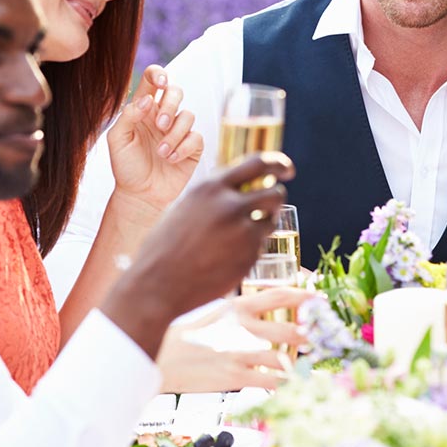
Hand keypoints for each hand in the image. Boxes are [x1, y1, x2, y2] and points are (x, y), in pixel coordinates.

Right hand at [104, 153, 293, 354]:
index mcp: (210, 187)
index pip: (257, 163)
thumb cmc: (165, 246)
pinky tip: (227, 257)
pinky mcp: (249, 256)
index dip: (278, 163)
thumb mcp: (184, 207)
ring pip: (272, 220)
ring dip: (264, 225)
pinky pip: (261, 245)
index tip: (287, 170)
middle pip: (275, 193)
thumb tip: (240, 187)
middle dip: (276, 198)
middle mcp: (230, 204)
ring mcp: (243, 231)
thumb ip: (212, 195)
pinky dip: (251, 249)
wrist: (158, 284)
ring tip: (238, 236)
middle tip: (271, 206)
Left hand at [107, 66, 202, 210]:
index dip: (158, 74)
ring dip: (174, 134)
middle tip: (159, 126)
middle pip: (176, 91)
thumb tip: (146, 101)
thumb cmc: (126, 167)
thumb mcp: (117, 140)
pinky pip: (196, 137)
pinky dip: (183, 148)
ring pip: (187, 115)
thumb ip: (128, 116)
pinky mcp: (192, 147)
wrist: (140, 195)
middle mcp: (163, 116)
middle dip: (170, 105)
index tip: (160, 83)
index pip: (153, 80)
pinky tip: (170, 159)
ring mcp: (178, 131)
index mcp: (144, 109)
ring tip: (160, 152)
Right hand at [157, 289, 309, 391]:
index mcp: (237, 305)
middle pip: (290, 331)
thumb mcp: (213, 313)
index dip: (304, 297)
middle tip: (323, 339)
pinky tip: (294, 386)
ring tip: (312, 365)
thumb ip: (240, 313)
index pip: (279, 295)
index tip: (321, 299)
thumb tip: (265, 314)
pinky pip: (271, 382)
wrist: (159, 358)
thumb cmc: (185, 336)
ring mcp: (240, 352)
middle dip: (311, 337)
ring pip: (285, 360)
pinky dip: (285, 385)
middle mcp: (242, 327)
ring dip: (301, 364)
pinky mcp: (236, 376)